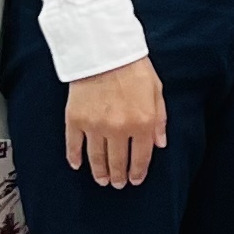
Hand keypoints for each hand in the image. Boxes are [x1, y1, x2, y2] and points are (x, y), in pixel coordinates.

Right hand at [65, 57, 168, 188]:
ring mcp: (95, 126)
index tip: (135, 180)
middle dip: (119, 176)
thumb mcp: (156, 90)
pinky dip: (75, 158)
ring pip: (97, 159)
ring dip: (100, 173)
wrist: (104, 49)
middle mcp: (119, 129)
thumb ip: (159, 119)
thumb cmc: (133, 66)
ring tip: (102, 180)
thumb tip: (160, 143)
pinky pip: (74, 145)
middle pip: (118, 162)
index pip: (141, 157)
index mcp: (142, 122)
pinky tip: (77, 165)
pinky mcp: (76, 119)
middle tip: (118, 183)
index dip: (138, 172)